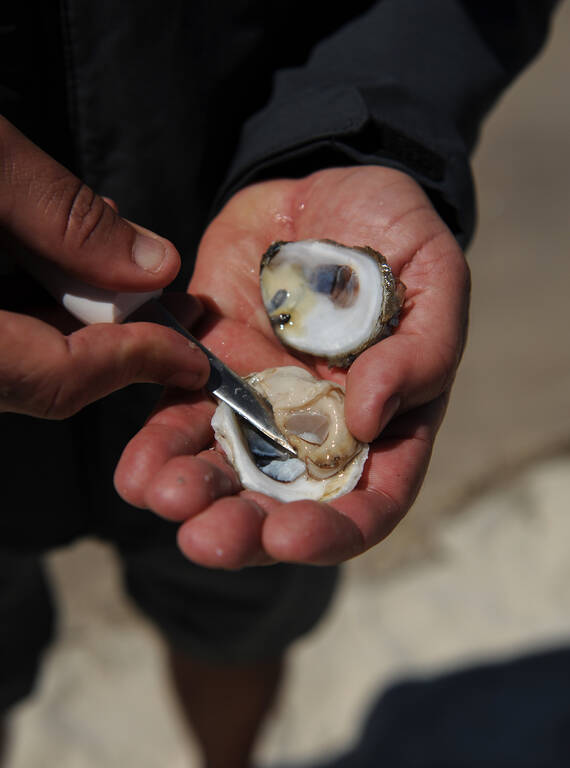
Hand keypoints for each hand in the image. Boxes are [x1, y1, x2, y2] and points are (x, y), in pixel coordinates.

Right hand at [0, 117, 208, 416]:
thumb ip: (66, 219)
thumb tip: (156, 265)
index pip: (58, 379)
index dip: (134, 364)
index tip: (191, 355)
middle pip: (44, 376)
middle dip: (116, 342)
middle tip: (168, 305)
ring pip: (23, 355)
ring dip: (78, 318)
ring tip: (122, 271)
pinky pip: (1, 331)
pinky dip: (35, 301)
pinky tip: (60, 255)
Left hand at [115, 166, 469, 566]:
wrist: (332, 192)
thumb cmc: (400, 242)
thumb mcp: (435, 285)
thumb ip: (418, 354)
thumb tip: (367, 420)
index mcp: (385, 425)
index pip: (368, 502)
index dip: (332, 532)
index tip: (290, 537)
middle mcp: (317, 430)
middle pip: (282, 503)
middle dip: (242, 529)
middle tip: (205, 537)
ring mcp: (259, 403)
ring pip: (223, 469)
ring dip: (190, 494)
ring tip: (162, 498)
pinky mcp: (208, 369)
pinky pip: (178, 416)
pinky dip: (155, 447)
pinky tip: (137, 469)